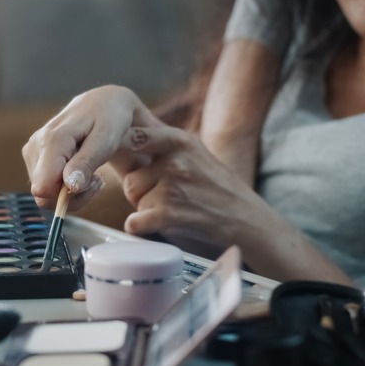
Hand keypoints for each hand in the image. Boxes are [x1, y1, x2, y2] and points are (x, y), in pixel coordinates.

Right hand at [22, 85, 164, 208]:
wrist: (103, 102)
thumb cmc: (109, 119)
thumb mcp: (105, 141)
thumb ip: (86, 163)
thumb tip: (70, 186)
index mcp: (52, 141)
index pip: (44, 188)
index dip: (67, 196)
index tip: (91, 183)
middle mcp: (36, 146)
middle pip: (44, 194)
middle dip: (73, 195)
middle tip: (96, 179)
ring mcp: (32, 150)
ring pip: (45, 193)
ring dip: (71, 190)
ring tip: (92, 171)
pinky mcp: (34, 155)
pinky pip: (46, 185)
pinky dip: (65, 184)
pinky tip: (81, 168)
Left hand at [119, 125, 251, 251]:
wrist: (247, 220)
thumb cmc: (217, 189)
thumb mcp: (194, 154)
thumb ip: (162, 146)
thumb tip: (121, 138)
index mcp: (180, 140)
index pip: (134, 136)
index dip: (120, 150)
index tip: (117, 157)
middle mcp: (175, 160)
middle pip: (130, 179)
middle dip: (142, 193)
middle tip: (168, 199)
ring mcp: (173, 186)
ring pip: (135, 202)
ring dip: (147, 210)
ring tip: (176, 210)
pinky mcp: (169, 213)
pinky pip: (134, 222)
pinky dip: (142, 228)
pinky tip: (164, 225)